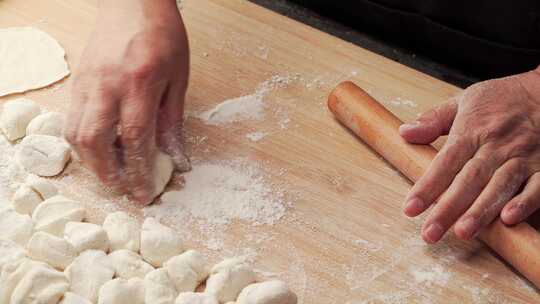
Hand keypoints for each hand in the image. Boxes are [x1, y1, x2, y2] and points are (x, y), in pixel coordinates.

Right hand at [65, 0, 189, 203]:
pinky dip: (83, 141)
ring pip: (76, 133)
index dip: (138, 170)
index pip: (135, 137)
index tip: (144, 192)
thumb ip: (173, 120)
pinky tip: (100, 146)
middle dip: (108, 172)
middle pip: (95, 141)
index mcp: (139, 83)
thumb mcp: (179, 77)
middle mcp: (107, 85)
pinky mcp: (77, 81)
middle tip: (123, 186)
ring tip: (111, 171)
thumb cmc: (163, 35)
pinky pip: (72, 119)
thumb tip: (175, 156)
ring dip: (91, 161)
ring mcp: (87, 83)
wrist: (133, 2)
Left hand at [400, 67, 539, 242]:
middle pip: (468, 180)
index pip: (445, 162)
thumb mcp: (466, 100)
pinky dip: (525, 202)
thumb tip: (404, 133)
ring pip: (499, 186)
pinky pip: (537, 187)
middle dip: (448, 208)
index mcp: (472, 131)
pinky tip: (510, 219)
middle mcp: (496, 146)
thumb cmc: (504, 99)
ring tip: (463, 231)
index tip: (410, 208)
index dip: (427, 186)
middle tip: (430, 233)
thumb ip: (434, 119)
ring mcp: (522, 158)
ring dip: (481, 210)